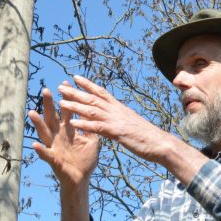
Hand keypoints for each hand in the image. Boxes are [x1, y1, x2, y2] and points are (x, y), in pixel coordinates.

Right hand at [28, 84, 99, 188]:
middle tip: (46, 90)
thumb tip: (95, 110)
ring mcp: (54, 146)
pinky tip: (34, 144)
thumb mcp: (92, 140)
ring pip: (44, 133)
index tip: (65, 82)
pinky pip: (45, 154)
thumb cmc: (85, 159)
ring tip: (32, 112)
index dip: (67, 97)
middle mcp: (58, 135)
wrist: (81, 179)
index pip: (67, 110)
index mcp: (68, 129)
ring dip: (38, 123)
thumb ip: (92, 126)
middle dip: (49, 104)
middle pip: (52, 117)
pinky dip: (40, 150)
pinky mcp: (53, 159)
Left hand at [58, 75, 172, 163]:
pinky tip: (73, 123)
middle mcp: (116, 110)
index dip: (88, 84)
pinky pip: (98, 128)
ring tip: (61, 102)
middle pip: (93, 98)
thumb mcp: (130, 123)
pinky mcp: (117, 132)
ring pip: (92, 110)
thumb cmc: (146, 135)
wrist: (160, 143)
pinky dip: (84, 125)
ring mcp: (116, 120)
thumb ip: (119, 117)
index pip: (101, 92)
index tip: (75, 77)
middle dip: (76, 92)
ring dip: (76, 106)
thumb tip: (113, 114)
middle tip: (61, 86)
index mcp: (119, 108)